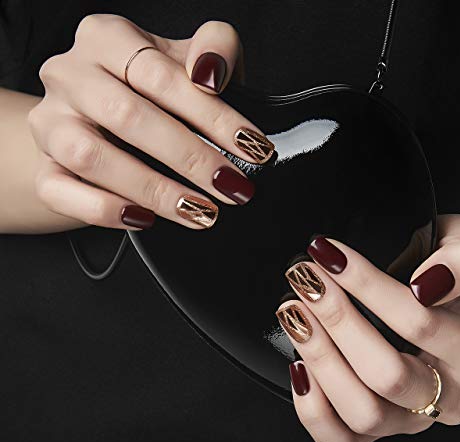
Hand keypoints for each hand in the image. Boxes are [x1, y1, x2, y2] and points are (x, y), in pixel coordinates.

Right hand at [28, 15, 272, 230]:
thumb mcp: (187, 62)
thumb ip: (213, 50)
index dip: (212, 114)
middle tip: (231, 186)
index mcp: (106, 39)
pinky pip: (63, 192)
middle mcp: (70, 75)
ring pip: (92, 157)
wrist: (93, 121)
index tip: (251, 146)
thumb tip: (211, 72)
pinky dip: (105, 210)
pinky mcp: (44, 169)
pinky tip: (145, 219)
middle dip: (189, 157)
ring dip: (154, 189)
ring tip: (201, 211)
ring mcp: (50, 123)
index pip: (160, 74)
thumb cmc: (150, 93)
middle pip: (128, 116)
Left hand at [277, 214, 459, 441]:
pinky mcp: (377, 430)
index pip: (420, 324)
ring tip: (295, 315)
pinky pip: (342, 441)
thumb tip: (427, 284)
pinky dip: (313, 410)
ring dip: (320, 360)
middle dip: (337, 323)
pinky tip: (298, 366)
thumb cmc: (447, 273)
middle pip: (388, 376)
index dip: (368, 287)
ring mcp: (411, 419)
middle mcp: (448, 394)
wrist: (445, 299)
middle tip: (307, 282)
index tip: (330, 257)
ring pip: (364, 413)